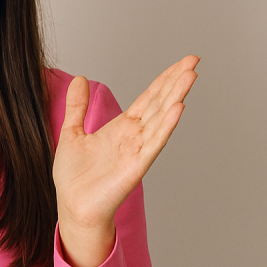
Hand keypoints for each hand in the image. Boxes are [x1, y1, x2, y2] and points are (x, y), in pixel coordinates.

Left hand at [53, 55, 199, 266]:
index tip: (182, 62)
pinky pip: (154, 142)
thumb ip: (77, 107)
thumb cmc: (74, 177)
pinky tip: (178, 108)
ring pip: (161, 118)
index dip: (164, 79)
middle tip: (194, 60)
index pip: (149, 98)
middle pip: (160, 103)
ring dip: (176, 96)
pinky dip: (166, 125)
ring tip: (190, 76)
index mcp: (121, 128)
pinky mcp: (136, 165)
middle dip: (176, 81)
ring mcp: (137, 150)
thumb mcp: (72, 133)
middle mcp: (134, 136)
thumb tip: (79, 79)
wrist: (72, 206)